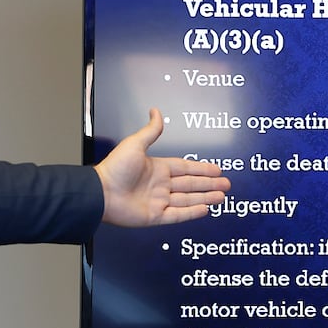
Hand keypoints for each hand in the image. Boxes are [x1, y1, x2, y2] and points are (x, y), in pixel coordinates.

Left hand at [94, 108, 229, 225]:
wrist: (101, 193)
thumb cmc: (114, 168)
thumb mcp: (135, 144)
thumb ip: (151, 131)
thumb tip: (156, 111)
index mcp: (157, 168)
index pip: (185, 168)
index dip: (202, 168)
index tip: (217, 169)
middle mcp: (160, 185)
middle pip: (190, 184)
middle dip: (209, 184)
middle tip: (226, 184)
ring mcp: (158, 202)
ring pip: (188, 199)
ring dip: (205, 197)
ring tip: (221, 196)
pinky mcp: (155, 216)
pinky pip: (178, 215)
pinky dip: (192, 213)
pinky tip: (205, 209)